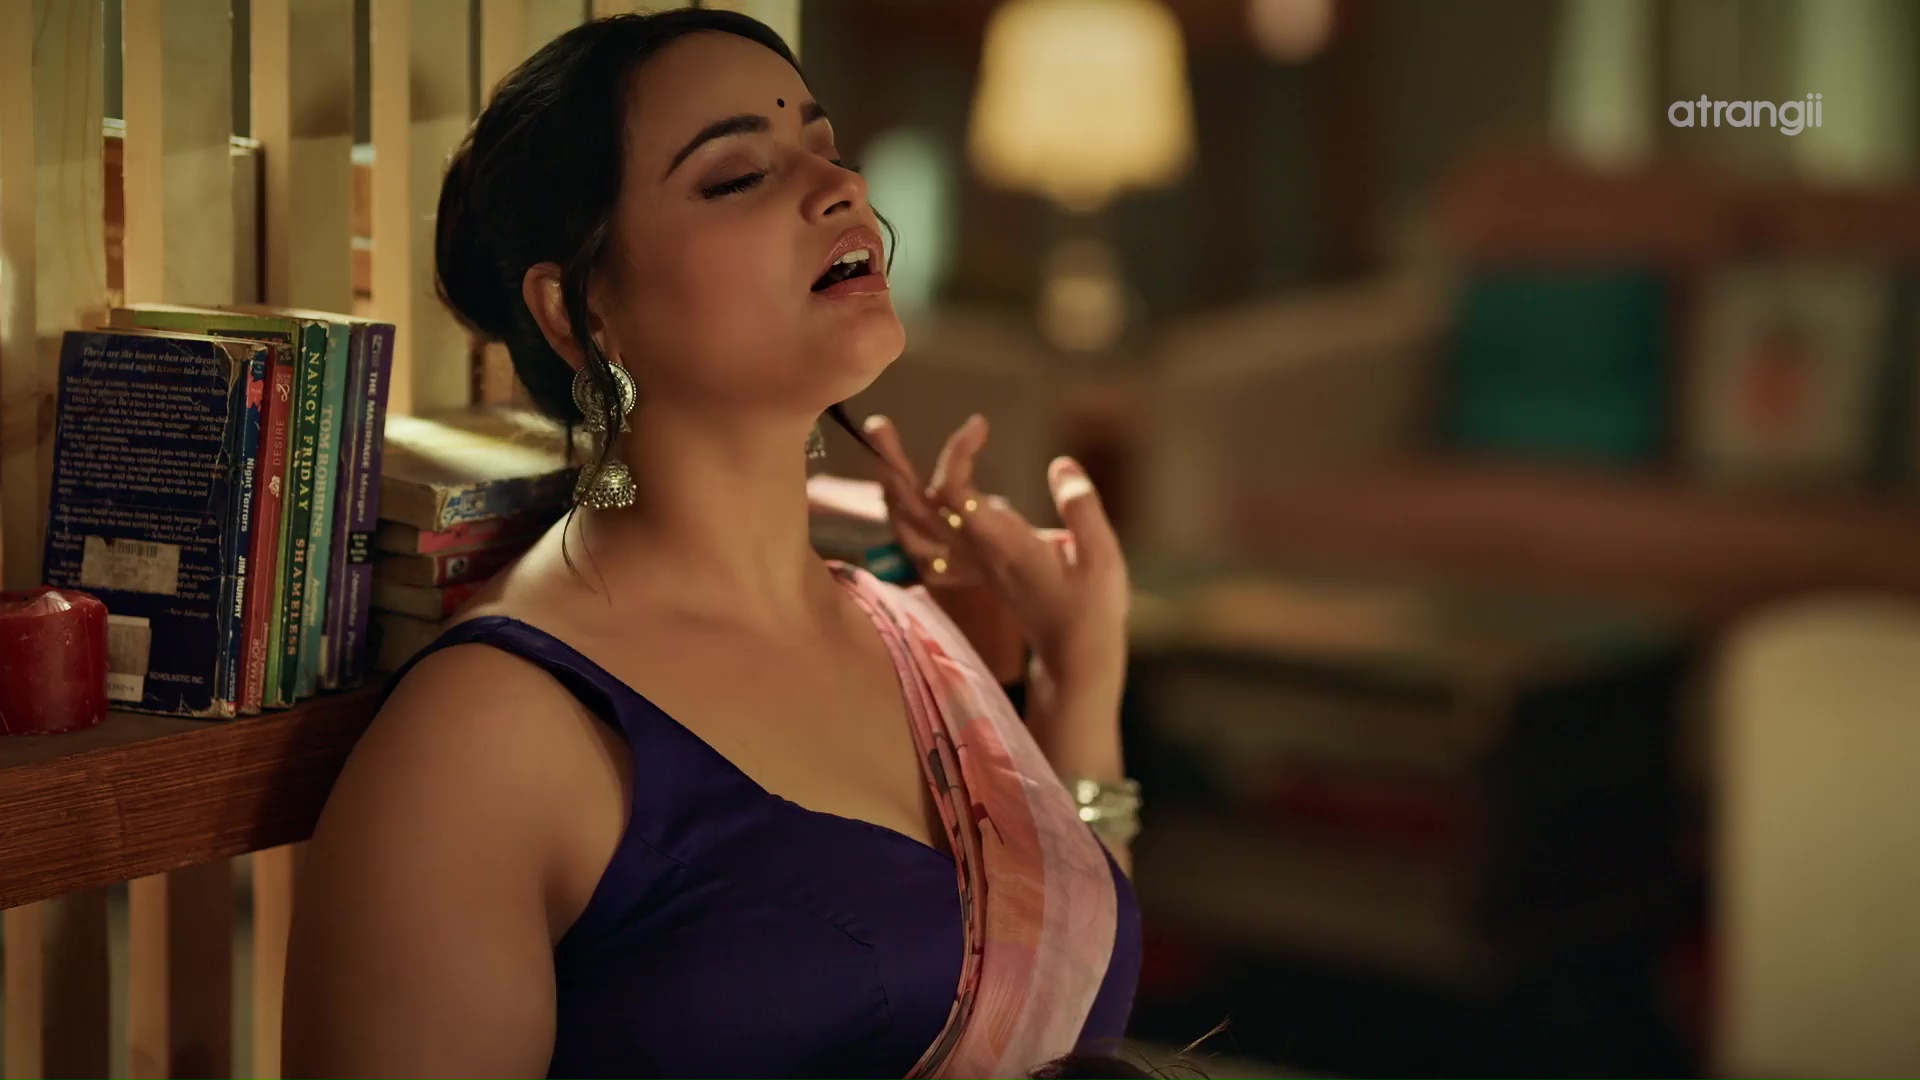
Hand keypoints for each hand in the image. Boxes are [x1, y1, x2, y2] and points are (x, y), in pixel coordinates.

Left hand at [862, 413, 1130, 704]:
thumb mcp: (1102, 557)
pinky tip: (903, 504)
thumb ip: (1082, 508)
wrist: (1075, 655)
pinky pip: (924, 549)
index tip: (979, 424)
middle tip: (876, 425)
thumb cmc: (1093, 606)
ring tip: (884, 454)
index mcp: (1002, 543)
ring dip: (893, 491)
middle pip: (917, 507)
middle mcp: (977, 553)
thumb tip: (1061, 464)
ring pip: (912, 528)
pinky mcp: (975, 572)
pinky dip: (906, 524)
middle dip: (894, 464)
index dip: (956, 454)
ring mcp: (971, 565)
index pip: (955, 493)